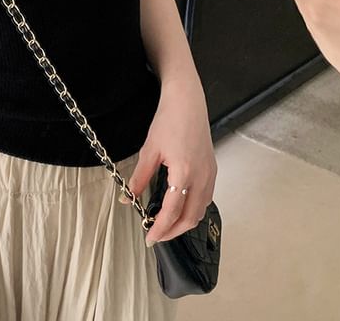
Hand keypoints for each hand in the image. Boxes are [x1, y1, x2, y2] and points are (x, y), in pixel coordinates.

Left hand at [124, 85, 217, 244]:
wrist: (187, 101)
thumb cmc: (168, 121)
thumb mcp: (149, 151)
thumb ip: (139, 178)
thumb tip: (128, 198)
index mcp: (184, 173)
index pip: (173, 212)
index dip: (160, 228)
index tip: (149, 237)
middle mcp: (201, 177)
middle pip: (191, 218)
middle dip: (173, 231)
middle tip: (156, 235)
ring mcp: (210, 173)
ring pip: (201, 210)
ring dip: (185, 222)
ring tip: (166, 225)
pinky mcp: (211, 169)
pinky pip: (206, 198)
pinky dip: (194, 209)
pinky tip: (181, 207)